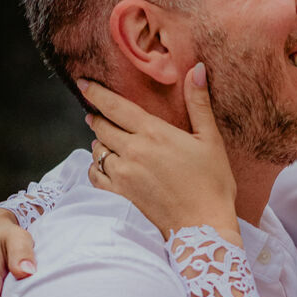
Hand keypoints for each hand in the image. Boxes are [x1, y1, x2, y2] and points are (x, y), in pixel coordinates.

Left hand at [82, 66, 239, 242]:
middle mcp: (133, 151)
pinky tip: (104, 166)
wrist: (204, 228)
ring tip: (105, 140)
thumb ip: (199, 103)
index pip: (114, 106)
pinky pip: (96, 176)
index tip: (83, 84)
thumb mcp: (211, 140)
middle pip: (101, 126)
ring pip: (98, 150)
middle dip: (97, 117)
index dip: (96, 93)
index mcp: (154, 133)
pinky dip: (96, 168)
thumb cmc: (213, 184)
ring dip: (99, 143)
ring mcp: (123, 175)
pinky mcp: (120, 196)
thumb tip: (197, 69)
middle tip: (95, 113)